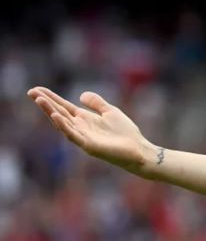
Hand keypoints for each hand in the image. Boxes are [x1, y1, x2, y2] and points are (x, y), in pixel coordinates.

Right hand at [27, 87, 152, 173]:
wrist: (139, 150)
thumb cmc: (125, 133)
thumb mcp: (110, 112)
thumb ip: (96, 103)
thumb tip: (80, 95)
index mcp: (85, 119)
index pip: (64, 107)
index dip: (51, 98)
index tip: (36, 89)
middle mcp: (80, 128)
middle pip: (59, 113)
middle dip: (46, 103)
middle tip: (31, 92)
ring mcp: (83, 137)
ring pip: (63, 123)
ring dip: (51, 112)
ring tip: (40, 100)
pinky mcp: (89, 146)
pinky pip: (73, 135)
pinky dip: (64, 126)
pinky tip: (56, 116)